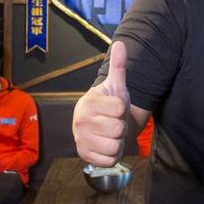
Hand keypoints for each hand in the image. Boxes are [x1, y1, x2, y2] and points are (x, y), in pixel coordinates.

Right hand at [73, 40, 129, 166]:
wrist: (101, 126)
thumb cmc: (110, 105)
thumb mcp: (116, 86)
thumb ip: (118, 66)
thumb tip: (119, 43)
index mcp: (88, 103)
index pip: (120, 108)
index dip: (123, 109)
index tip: (115, 108)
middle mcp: (80, 122)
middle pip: (118, 128)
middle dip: (121, 127)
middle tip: (114, 123)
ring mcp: (81, 140)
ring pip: (115, 146)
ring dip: (118, 142)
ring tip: (111, 134)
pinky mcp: (85, 157)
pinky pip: (109, 160)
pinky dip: (112, 156)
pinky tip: (107, 146)